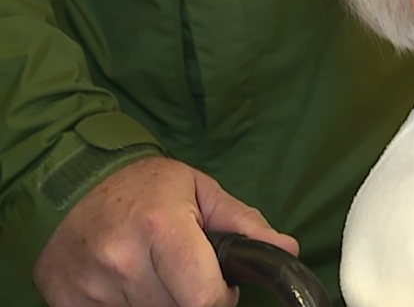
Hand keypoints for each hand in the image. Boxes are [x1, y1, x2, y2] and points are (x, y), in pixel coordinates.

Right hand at [34, 157, 299, 306]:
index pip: (203, 298)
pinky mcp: (65, 300)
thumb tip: (286, 249)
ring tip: (154, 272)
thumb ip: (244, 223)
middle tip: (184, 272)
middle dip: (190, 298)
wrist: (71, 181)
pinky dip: (128, 304)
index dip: (220, 299)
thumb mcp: (200, 190)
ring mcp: (89, 284)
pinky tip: (127, 282)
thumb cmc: (144, 185)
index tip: (220, 286)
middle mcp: (122, 259)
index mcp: (161, 227)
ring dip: (160, 301)